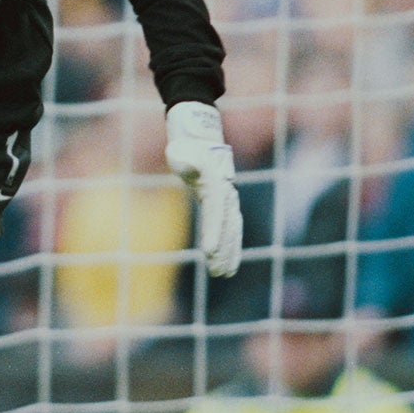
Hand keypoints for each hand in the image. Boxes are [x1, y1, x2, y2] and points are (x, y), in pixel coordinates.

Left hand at [165, 101, 241, 277]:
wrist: (200, 139)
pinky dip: (231, 244)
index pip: (214, 214)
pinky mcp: (224, 204)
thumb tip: (190, 168)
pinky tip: (227, 261)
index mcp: (215, 184)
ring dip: (229, 252)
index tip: (208, 251)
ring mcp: (228, 199)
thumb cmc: (186, 148)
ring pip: (232, 230)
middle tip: (217, 272)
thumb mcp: (181, 151)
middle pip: (227, 227)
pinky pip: (230, 227)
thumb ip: (185, 161)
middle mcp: (226, 194)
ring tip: (223, 273)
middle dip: (224, 250)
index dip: (213, 233)